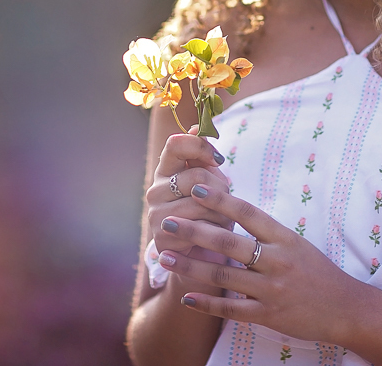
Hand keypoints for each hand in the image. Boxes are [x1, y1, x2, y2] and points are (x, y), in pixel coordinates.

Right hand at [147, 134, 232, 292]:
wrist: (202, 255)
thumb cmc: (209, 211)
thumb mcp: (209, 180)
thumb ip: (203, 155)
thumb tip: (198, 127)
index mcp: (166, 170)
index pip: (175, 143)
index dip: (200, 147)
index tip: (218, 160)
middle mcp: (155, 191)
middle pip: (195, 176)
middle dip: (220, 187)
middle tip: (226, 199)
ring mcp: (156, 216)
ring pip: (200, 203)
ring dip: (221, 212)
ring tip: (224, 219)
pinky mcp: (162, 241)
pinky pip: (198, 229)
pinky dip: (214, 231)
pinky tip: (214, 236)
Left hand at [156, 183, 360, 343]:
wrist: (345, 308)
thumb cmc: (316, 271)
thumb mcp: (295, 243)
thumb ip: (265, 231)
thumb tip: (232, 210)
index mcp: (283, 238)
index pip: (247, 213)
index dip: (219, 199)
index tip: (194, 187)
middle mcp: (277, 261)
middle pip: (228, 243)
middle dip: (193, 231)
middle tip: (165, 222)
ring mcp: (272, 289)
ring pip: (223, 276)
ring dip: (190, 266)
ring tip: (164, 256)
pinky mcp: (268, 315)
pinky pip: (231, 309)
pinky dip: (206, 304)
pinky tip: (185, 297)